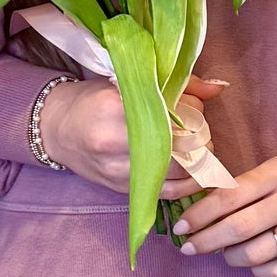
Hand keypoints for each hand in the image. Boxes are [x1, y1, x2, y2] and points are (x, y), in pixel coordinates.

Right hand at [38, 75, 219, 199]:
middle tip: (204, 131)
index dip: (195, 109)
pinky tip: (197, 174)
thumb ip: (177, 85)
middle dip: (201, 138)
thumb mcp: (128, 83)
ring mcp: (117, 169)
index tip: (196, 106)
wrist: (56, 129)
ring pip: (177, 172)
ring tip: (202, 150)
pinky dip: (188, 185)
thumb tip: (220, 88)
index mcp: (115, 107)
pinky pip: (167, 193)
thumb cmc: (93, 100)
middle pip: (179, 144)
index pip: (173, 111)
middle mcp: (114, 141)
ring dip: (199, 163)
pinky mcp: (122, 188)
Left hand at [172, 150, 276, 276]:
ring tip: (228, 253)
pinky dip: (259, 271)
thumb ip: (244, 187)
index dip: (200, 215)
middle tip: (190, 247)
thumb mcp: (276, 168)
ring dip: (233, 257)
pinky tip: (254, 264)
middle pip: (239, 228)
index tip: (181, 228)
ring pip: (259, 253)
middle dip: (207, 241)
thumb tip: (202, 214)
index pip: (229, 197)